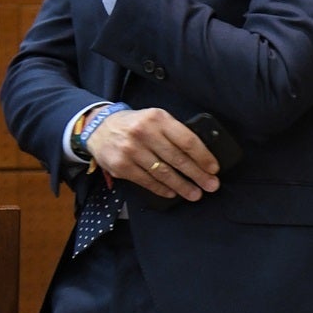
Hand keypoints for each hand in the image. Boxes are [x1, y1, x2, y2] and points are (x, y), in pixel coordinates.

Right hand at [86, 107, 219, 200]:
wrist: (98, 127)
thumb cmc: (136, 124)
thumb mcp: (156, 119)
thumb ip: (174, 133)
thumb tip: (201, 156)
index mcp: (158, 119)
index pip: (187, 141)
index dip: (203, 157)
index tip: (214, 168)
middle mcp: (144, 133)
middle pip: (177, 159)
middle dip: (197, 175)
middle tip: (211, 185)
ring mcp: (130, 150)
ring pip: (163, 173)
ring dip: (182, 186)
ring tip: (195, 194)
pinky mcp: (120, 165)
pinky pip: (146, 181)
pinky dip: (161, 189)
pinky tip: (172, 193)